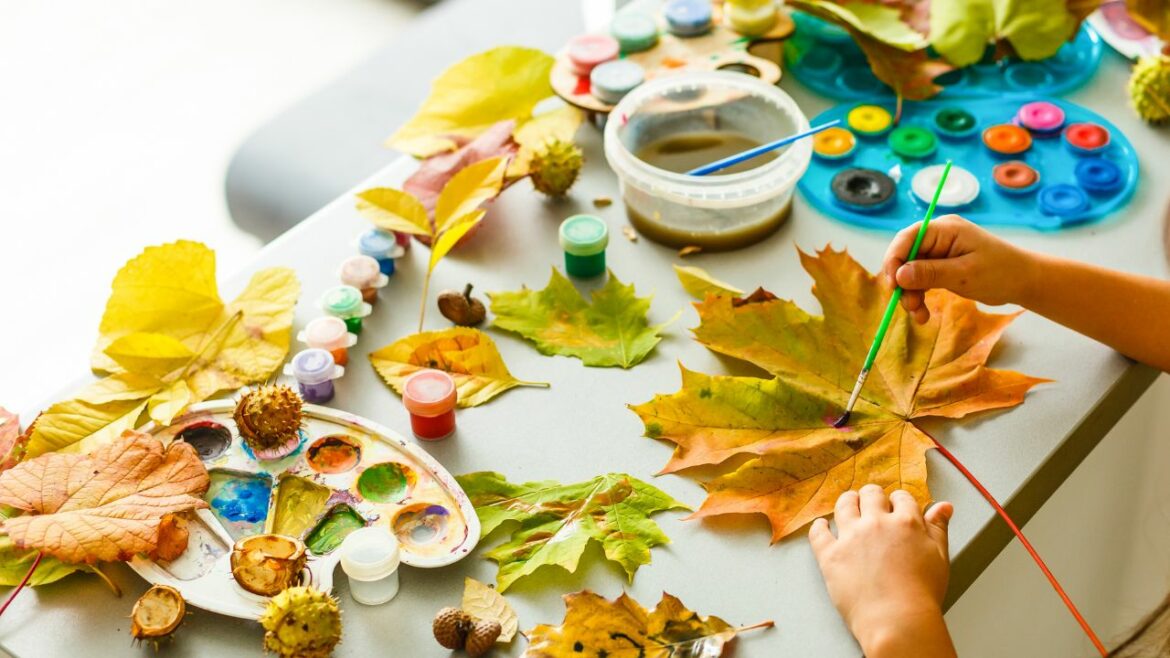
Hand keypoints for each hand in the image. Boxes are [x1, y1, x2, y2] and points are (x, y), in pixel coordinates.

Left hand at [810, 485, 955, 657]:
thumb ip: (938, 528)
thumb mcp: (939, 557)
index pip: (901, 497)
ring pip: (844, 505)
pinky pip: (818, 533)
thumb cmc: (921, 595)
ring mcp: (850, 538)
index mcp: (905, 522)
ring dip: (847, 502)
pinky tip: (822, 526)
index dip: (899, 501)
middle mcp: (876, 524)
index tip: (896, 506)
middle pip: (870, 495)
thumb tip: (943, 506)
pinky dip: (819, 527)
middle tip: (871, 502)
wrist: (897, 620)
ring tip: (848, 504)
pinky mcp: (830, 555)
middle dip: (872, 496)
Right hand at [882, 214, 1034, 322]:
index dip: (894, 259)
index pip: (908, 238)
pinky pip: (920, 279)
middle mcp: (938, 236)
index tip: (892, 285)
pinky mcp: (940, 265)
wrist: (1024, 281)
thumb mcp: (964, 274)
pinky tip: (923, 313)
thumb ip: (930, 273)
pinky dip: (919, 295)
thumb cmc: (1001, 273)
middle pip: (905, 255)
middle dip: (902, 282)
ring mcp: (939, 251)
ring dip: (910, 293)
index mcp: (945, 229)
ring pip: (910, 271)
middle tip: (907, 306)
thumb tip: (899, 275)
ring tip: (919, 315)